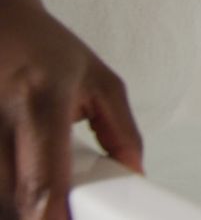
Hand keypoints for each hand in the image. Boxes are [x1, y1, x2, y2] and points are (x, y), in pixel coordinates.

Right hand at [1, 0, 142, 219]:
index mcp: (40, 101)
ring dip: (15, 204)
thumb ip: (122, 134)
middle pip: (10, 201)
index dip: (53, 218)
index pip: (41, 182)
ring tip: (39, 187)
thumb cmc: (44, 49)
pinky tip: (15, 177)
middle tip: (60, 210)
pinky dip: (2, 190)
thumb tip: (134, 177)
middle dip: (37, 215)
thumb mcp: (99, 81)